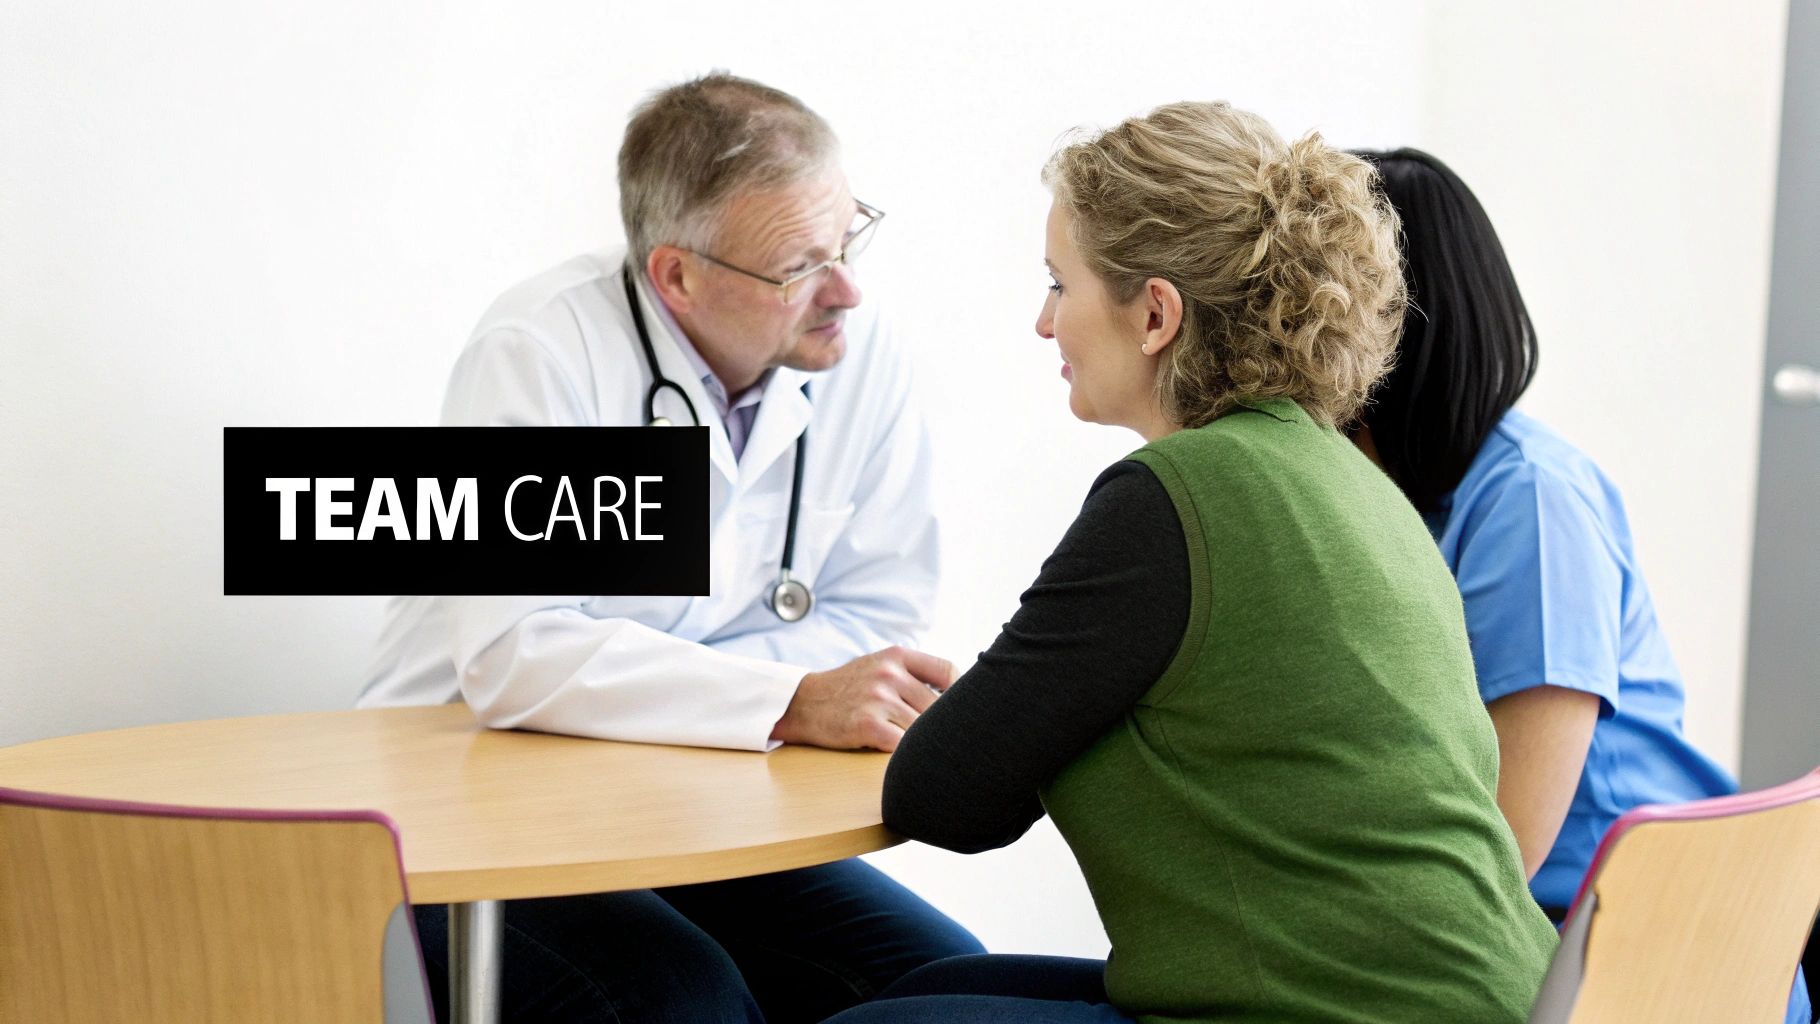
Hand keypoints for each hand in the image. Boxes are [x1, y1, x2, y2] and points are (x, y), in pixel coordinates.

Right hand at [770, 646, 956, 751]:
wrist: (802, 704)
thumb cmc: (847, 688)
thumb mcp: (877, 665)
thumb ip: (912, 673)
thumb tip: (958, 692)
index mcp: (895, 656)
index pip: (947, 671)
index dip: (959, 693)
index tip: (956, 709)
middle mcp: (889, 674)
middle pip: (937, 706)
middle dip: (936, 724)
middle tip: (936, 737)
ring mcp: (878, 699)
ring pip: (921, 728)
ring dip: (917, 740)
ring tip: (908, 744)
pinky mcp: (867, 725)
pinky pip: (903, 745)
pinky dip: (904, 753)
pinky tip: (895, 752)